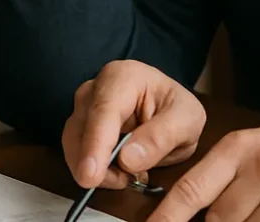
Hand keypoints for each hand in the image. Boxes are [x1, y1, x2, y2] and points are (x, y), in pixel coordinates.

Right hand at [63, 61, 206, 189]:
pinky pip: (76, 151)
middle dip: (96, 163)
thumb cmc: (176, 109)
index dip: (95, 145)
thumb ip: (161, 137)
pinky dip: (94, 169)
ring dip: (95, 169)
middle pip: (81, 128)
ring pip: (73, 142)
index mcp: (123, 78)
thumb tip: (127, 160)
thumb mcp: (186, 120)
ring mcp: (84, 106)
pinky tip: (117, 173)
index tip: (91, 175)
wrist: (168, 109)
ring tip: (127, 177)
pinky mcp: (80, 125)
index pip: (103, 112)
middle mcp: (95, 88)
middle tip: (126, 181)